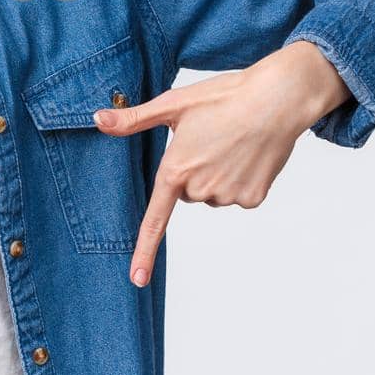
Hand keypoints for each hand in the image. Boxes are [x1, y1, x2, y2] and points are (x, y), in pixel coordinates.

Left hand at [93, 40, 350, 287]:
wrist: (278, 99)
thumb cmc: (223, 96)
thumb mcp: (173, 104)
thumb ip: (133, 119)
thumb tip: (97, 120)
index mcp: (176, 169)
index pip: (155, 218)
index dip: (144, 250)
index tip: (137, 279)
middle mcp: (200, 189)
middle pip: (186, 193)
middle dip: (192, 172)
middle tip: (209, 140)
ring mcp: (228, 196)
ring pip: (211, 194)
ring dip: (216, 175)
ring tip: (231, 143)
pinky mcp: (253, 198)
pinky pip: (237, 196)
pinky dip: (240, 180)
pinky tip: (248, 155)